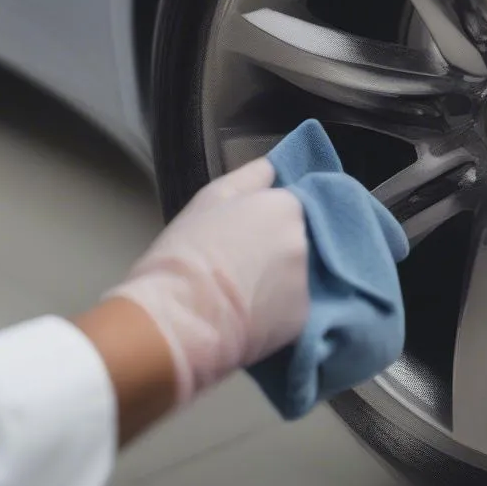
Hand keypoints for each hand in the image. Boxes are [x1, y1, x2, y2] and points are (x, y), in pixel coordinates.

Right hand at [104, 158, 308, 405]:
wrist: (178, 319)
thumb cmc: (186, 253)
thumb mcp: (210, 199)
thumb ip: (250, 177)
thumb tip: (273, 167)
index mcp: (286, 206)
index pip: (293, 205)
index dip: (269, 219)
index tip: (247, 234)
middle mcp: (304, 240)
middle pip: (300, 238)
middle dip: (279, 247)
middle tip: (243, 262)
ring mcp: (308, 280)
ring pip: (301, 273)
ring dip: (283, 278)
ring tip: (247, 291)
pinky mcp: (304, 317)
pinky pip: (297, 306)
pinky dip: (281, 308)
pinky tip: (253, 314)